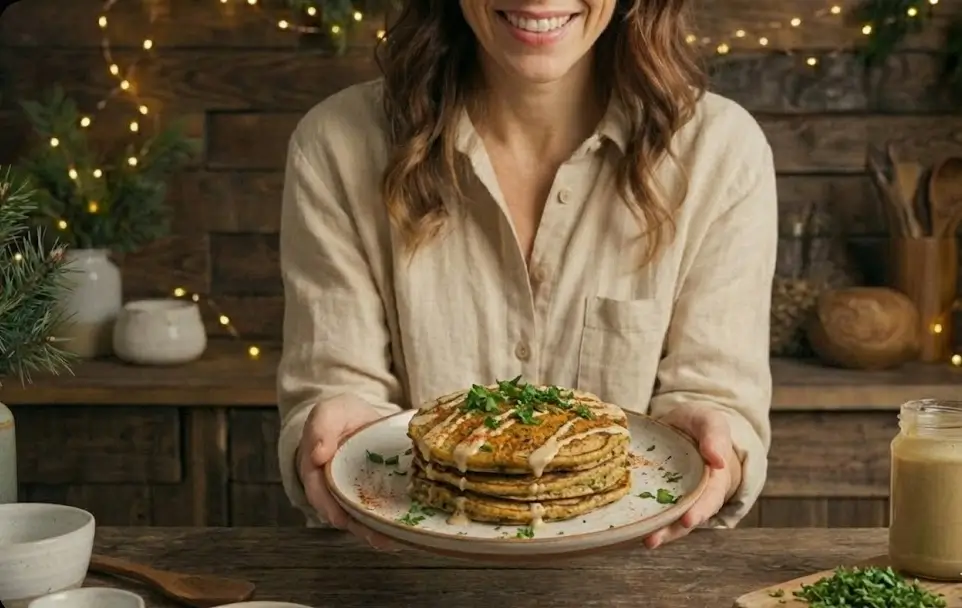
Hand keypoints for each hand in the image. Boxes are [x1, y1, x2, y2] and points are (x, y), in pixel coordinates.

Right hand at [298, 398, 396, 549]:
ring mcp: (352, 495)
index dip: (327, 506)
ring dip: (375, 533)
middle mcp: (331, 490)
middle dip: (358, 527)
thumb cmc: (341, 416)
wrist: (359, 418)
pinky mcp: (373, 497)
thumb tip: (317, 455)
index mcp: (315, 470)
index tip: (339, 518)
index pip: (317, 492)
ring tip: (393, 541)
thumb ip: (321, 427)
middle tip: (376, 537)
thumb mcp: (329, 412)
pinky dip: (388, 526)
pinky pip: (377, 514)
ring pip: (360, 519)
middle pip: (341, 514)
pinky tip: (403, 535)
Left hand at [643, 404, 740, 548]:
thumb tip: (718, 461)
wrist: (681, 424)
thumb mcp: (710, 421)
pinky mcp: (656, 494)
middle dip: (671, 530)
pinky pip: (652, 509)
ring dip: (657, 531)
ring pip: (669, 519)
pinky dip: (644, 519)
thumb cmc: (699, 424)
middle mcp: (696, 494)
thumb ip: (715, 436)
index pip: (709, 498)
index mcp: (714, 478)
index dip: (700, 511)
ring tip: (643, 540)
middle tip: (654, 539)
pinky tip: (630, 527)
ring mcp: (676, 496)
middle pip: (686, 516)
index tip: (688, 521)